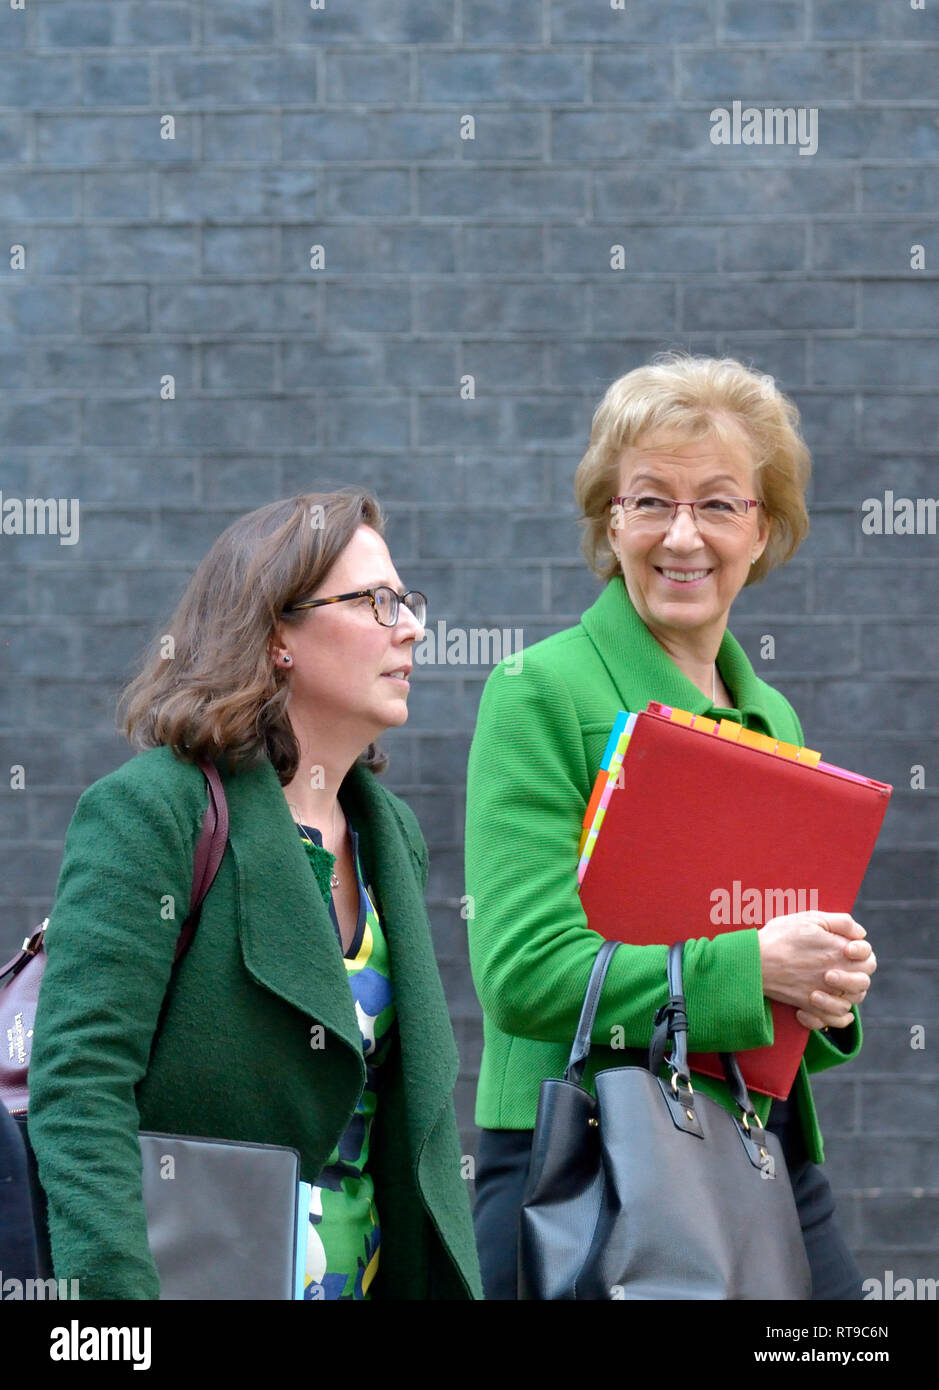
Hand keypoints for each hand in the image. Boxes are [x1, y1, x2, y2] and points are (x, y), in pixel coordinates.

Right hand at [758, 911, 876, 1028]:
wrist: (753, 959)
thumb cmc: (779, 936)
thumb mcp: (810, 918)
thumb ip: (840, 922)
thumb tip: (861, 933)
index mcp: (838, 952)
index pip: (868, 957)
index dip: (862, 952)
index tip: (847, 948)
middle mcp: (835, 975)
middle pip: (863, 982)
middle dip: (856, 973)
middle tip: (836, 965)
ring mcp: (824, 993)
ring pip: (852, 1002)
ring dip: (847, 993)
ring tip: (831, 983)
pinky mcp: (810, 1007)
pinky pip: (835, 1020)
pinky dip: (840, 1017)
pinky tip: (836, 1006)